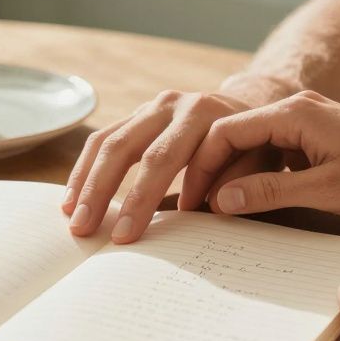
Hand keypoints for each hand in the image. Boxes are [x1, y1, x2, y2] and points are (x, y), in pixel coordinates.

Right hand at [63, 75, 293, 242]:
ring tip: (71, 218)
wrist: (260, 106)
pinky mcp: (141, 114)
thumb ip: (244, 182)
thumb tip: (207, 208)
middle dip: (102, 192)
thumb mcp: (268, 163)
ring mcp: (154, 106)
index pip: (164, 160)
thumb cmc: (266, 146)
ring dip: (85, 182)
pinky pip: (105, 139)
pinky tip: (71, 197)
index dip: (143, 199)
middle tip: (84, 230)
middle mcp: (175, 104)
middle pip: (127, 149)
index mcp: (206, 114)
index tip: (126, 236)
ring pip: (108, 141)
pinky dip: (86, 169)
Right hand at [182, 90, 339, 218]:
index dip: (201, 168)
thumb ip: (268, 193)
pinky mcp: (316, 137)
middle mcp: (296, 108)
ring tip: (216, 211)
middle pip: (233, 135)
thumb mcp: (325, 191)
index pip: (224, 131)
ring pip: (252, 145)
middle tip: (194, 210)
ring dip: (233, 175)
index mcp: (294, 113)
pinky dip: (256, 175)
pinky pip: (273, 152)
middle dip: (211, 172)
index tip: (190, 202)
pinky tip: (250, 203)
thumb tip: (220, 201)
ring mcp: (307, 121)